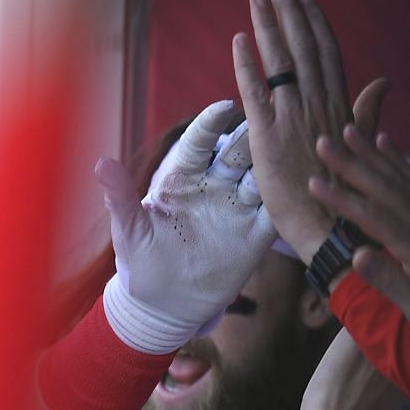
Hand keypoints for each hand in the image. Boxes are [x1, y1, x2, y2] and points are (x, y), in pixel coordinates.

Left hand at [96, 100, 274, 353]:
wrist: (164, 304)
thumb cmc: (140, 261)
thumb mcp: (129, 230)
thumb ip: (119, 197)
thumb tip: (101, 163)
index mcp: (181, 178)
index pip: (198, 143)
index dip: (210, 123)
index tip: (224, 106)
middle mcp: (214, 185)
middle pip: (239, 150)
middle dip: (253, 135)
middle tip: (271, 118)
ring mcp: (238, 207)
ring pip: (265, 174)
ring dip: (278, 160)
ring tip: (296, 144)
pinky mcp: (258, 233)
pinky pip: (280, 209)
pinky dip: (293, 197)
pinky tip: (308, 184)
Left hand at [232, 0, 387, 260]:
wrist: (329, 227)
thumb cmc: (343, 190)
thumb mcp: (358, 143)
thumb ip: (366, 110)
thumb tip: (384, 83)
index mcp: (337, 105)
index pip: (325, 54)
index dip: (314, 23)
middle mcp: (316, 105)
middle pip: (302, 48)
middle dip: (288, 12)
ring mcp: (291, 119)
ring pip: (279, 61)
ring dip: (267, 26)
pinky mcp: (267, 138)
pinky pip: (254, 93)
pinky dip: (246, 65)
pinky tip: (238, 40)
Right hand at [310, 127, 409, 352]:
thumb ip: (389, 280)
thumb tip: (356, 255)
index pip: (374, 217)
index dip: (342, 199)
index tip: (313, 183)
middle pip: (384, 187)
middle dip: (352, 163)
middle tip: (322, 141)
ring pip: (400, 177)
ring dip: (372, 153)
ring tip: (348, 130)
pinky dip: (398, 160)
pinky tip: (386, 145)